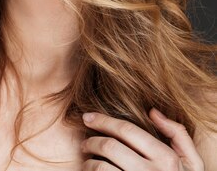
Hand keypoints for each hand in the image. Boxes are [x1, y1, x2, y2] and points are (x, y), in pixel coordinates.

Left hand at [81, 108, 204, 170]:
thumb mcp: (192, 162)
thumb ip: (177, 134)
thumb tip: (152, 112)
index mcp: (166, 158)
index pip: (127, 130)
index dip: (103, 120)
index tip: (89, 117)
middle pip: (109, 147)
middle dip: (91, 141)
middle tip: (85, 143)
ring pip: (101, 167)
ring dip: (88, 162)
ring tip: (87, 160)